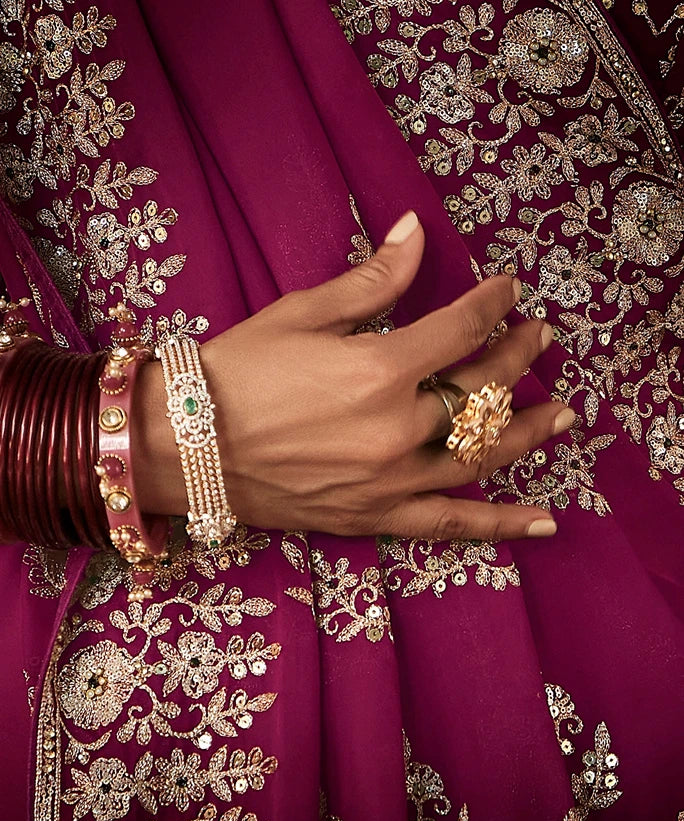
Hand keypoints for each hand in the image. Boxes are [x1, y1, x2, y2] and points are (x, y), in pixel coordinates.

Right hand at [135, 211, 572, 540]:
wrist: (184, 447)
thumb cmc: (235, 372)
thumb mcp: (302, 313)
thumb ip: (372, 280)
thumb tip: (416, 230)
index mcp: (379, 368)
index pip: (462, 330)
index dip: (494, 304)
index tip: (510, 290)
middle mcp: (396, 428)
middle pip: (481, 391)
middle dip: (518, 358)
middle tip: (540, 339)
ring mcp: (391, 480)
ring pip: (482, 454)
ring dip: (530, 431)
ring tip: (565, 415)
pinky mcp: (376, 516)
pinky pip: (450, 525)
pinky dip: (500, 524)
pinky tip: (545, 522)